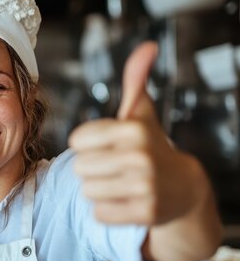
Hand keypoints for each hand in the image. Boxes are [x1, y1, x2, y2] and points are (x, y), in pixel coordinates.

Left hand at [69, 42, 203, 225]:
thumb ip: (135, 81)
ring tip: (120, 183)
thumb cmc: (150, 146)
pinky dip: (107, 210)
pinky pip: (99, 213)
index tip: (107, 145)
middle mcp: (140, 157)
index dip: (87, 145)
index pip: (76, 141)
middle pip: (79, 167)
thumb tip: (147, 46)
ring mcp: (145, 187)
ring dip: (98, 189)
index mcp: (133, 130)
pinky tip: (126, 201)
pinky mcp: (145, 213)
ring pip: (87, 191)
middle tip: (114, 167)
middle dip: (91, 168)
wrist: (183, 189)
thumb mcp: (140, 113)